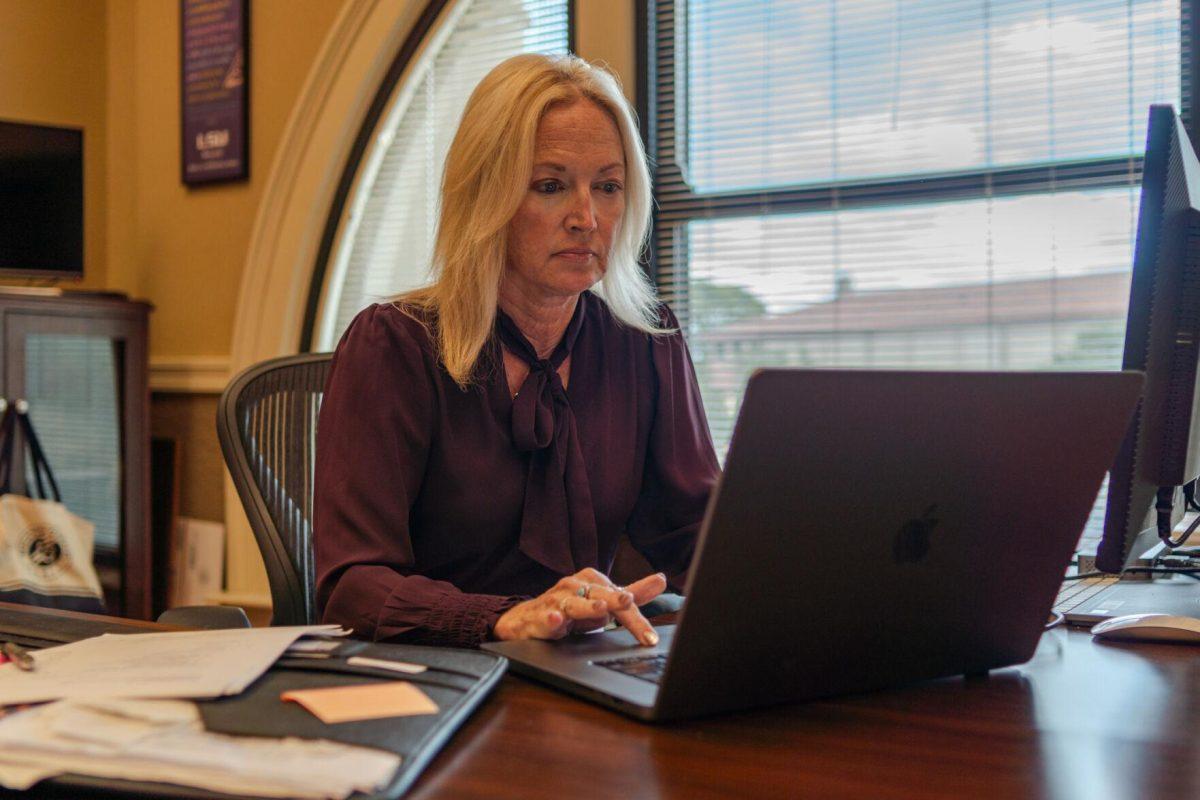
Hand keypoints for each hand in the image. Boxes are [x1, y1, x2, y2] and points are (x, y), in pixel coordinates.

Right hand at [492, 568, 666, 645]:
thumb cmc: (571, 608)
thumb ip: (632, 592)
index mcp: (594, 581)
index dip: (636, 619)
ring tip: (600, 609)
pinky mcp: (540, 615)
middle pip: (601, 597)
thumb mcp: (603, 602)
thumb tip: (661, 579)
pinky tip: (557, 620)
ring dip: (586, 606)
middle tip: (628, 601)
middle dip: (615, 601)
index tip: (649, 637)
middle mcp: (576, 586)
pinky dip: (551, 618)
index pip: (620, 598)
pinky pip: (546, 617)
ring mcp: (557, 600)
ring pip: (574, 603)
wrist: (529, 618)